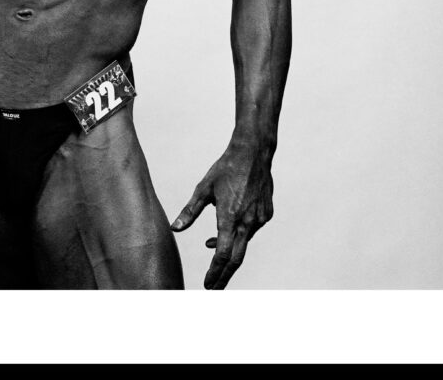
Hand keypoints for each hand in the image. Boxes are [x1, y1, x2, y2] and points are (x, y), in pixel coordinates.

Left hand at [169, 143, 273, 288]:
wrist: (253, 153)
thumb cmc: (225, 168)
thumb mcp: (203, 189)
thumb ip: (190, 211)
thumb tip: (175, 229)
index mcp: (229, 216)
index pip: (222, 254)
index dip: (215, 272)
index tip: (208, 284)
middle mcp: (247, 221)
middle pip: (236, 258)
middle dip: (224, 276)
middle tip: (214, 288)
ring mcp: (259, 218)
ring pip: (244, 244)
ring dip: (230, 251)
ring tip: (213, 251)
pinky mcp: (267, 214)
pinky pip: (252, 231)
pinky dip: (240, 236)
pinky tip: (230, 229)